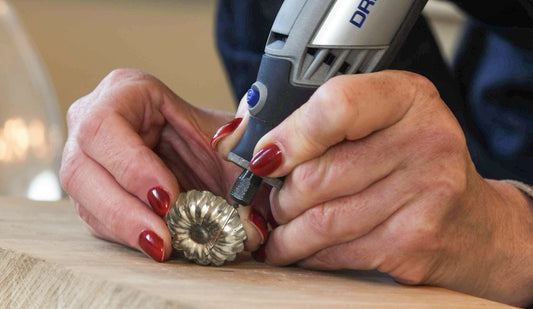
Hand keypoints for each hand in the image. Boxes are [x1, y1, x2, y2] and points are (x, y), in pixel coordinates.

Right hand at [60, 69, 268, 261]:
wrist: (209, 152)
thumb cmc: (214, 138)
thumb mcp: (231, 143)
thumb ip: (242, 171)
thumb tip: (252, 224)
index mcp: (126, 91)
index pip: (105, 124)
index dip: (131, 165)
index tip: (166, 197)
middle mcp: (94, 120)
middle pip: (81, 166)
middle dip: (124, 207)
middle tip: (162, 236)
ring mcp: (86, 156)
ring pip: (82, 196)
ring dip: (123, 226)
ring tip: (161, 246)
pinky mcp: (91, 189)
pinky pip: (94, 217)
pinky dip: (123, 234)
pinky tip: (152, 244)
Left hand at [216, 70, 532, 305]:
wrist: (473, 223)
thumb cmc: (413, 163)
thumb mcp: (379, 121)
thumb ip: (318, 122)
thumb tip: (241, 143)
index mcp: (407, 98)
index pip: (335, 107)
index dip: (289, 136)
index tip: (266, 156)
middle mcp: (424, 142)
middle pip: (316, 175)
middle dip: (279, 196)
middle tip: (272, 199)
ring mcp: (425, 196)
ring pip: (321, 221)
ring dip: (287, 230)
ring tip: (280, 227)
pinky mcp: (414, 244)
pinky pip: (337, 253)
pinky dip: (308, 254)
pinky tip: (304, 248)